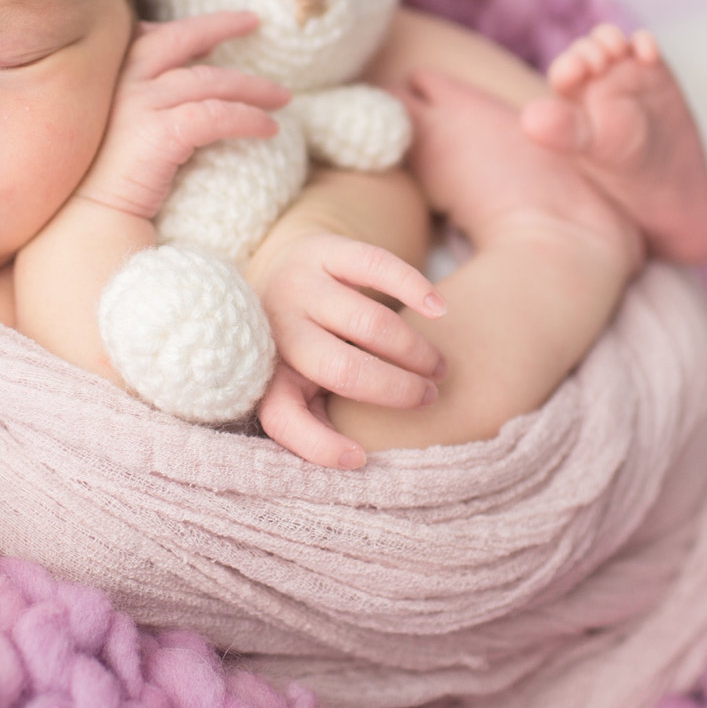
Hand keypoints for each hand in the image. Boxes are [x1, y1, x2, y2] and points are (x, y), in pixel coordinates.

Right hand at [73, 12, 288, 220]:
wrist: (85, 223)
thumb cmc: (101, 182)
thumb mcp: (114, 128)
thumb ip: (137, 102)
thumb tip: (179, 88)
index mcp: (107, 76)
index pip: (149, 35)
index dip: (184, 30)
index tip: (212, 35)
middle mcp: (120, 81)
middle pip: (180, 39)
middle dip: (220, 25)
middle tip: (253, 22)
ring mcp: (138, 104)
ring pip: (209, 80)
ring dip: (251, 86)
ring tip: (282, 96)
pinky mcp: (159, 133)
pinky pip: (216, 116)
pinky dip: (248, 118)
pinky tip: (269, 128)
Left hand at [252, 234, 446, 467]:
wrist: (280, 268)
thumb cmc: (302, 345)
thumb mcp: (297, 381)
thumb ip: (319, 412)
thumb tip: (363, 456)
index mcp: (266, 373)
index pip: (280, 417)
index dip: (318, 445)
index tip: (359, 458)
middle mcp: (276, 328)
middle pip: (341, 369)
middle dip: (394, 389)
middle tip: (428, 396)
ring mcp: (299, 285)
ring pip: (367, 323)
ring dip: (413, 349)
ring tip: (438, 366)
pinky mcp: (324, 248)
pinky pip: (375, 265)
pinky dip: (413, 287)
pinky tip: (439, 309)